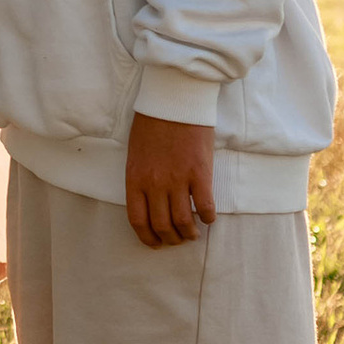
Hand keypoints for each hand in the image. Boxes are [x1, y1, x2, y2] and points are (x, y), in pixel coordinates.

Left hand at [125, 113, 215, 248]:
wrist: (174, 100)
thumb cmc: (152, 123)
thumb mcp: (135, 153)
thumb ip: (140, 178)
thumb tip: (150, 202)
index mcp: (135, 178)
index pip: (138, 220)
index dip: (147, 237)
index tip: (155, 243)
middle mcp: (154, 183)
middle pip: (162, 225)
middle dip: (170, 239)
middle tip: (177, 239)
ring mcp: (178, 179)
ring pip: (184, 221)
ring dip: (189, 233)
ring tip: (193, 233)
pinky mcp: (200, 173)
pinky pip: (206, 206)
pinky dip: (208, 217)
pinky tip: (209, 218)